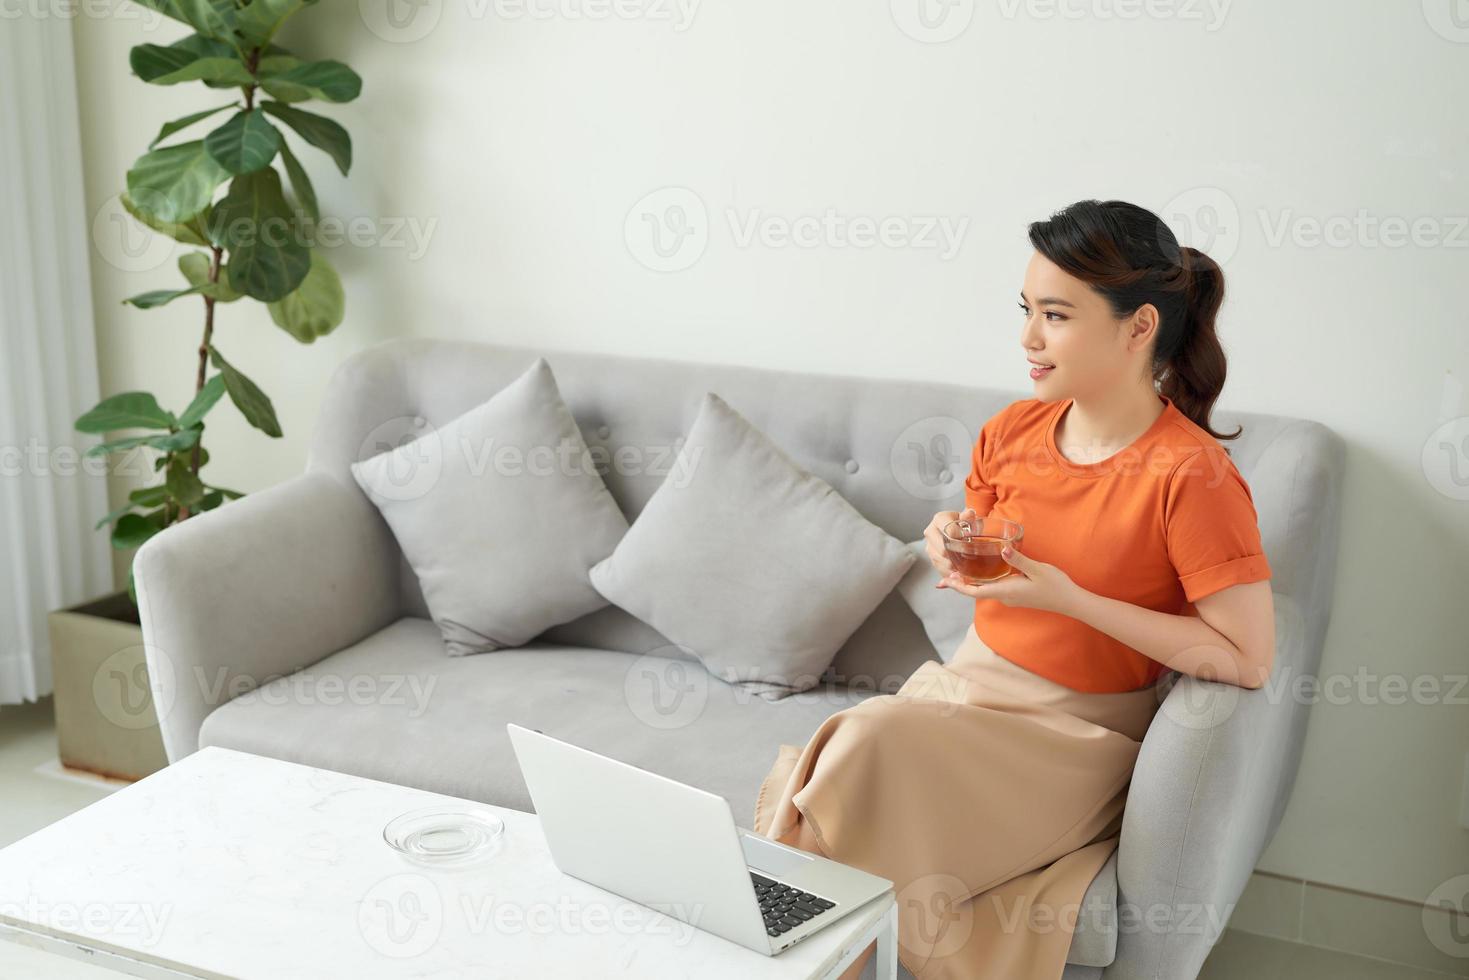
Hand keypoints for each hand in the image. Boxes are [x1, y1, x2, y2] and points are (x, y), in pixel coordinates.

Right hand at [923, 507, 976, 579]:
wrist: (959, 530)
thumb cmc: (965, 524)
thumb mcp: (969, 518)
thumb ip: (969, 517)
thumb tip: (970, 514)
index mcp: (939, 519)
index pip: (949, 532)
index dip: (962, 540)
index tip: (971, 544)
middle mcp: (930, 532)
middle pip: (942, 550)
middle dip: (957, 556)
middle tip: (969, 557)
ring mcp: (929, 546)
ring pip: (941, 561)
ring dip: (954, 566)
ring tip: (965, 564)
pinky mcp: (931, 557)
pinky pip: (940, 568)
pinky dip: (951, 572)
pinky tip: (959, 570)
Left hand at [938, 543, 1081, 615]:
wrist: (1071, 601)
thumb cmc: (1056, 586)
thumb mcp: (1038, 570)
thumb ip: (1019, 560)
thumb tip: (1003, 549)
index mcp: (1007, 591)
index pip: (975, 592)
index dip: (958, 587)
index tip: (944, 581)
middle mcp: (1005, 597)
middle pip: (976, 591)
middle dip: (960, 583)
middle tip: (944, 573)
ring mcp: (1011, 597)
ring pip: (985, 590)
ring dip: (970, 583)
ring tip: (957, 571)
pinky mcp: (1016, 595)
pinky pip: (994, 588)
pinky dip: (982, 582)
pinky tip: (980, 573)